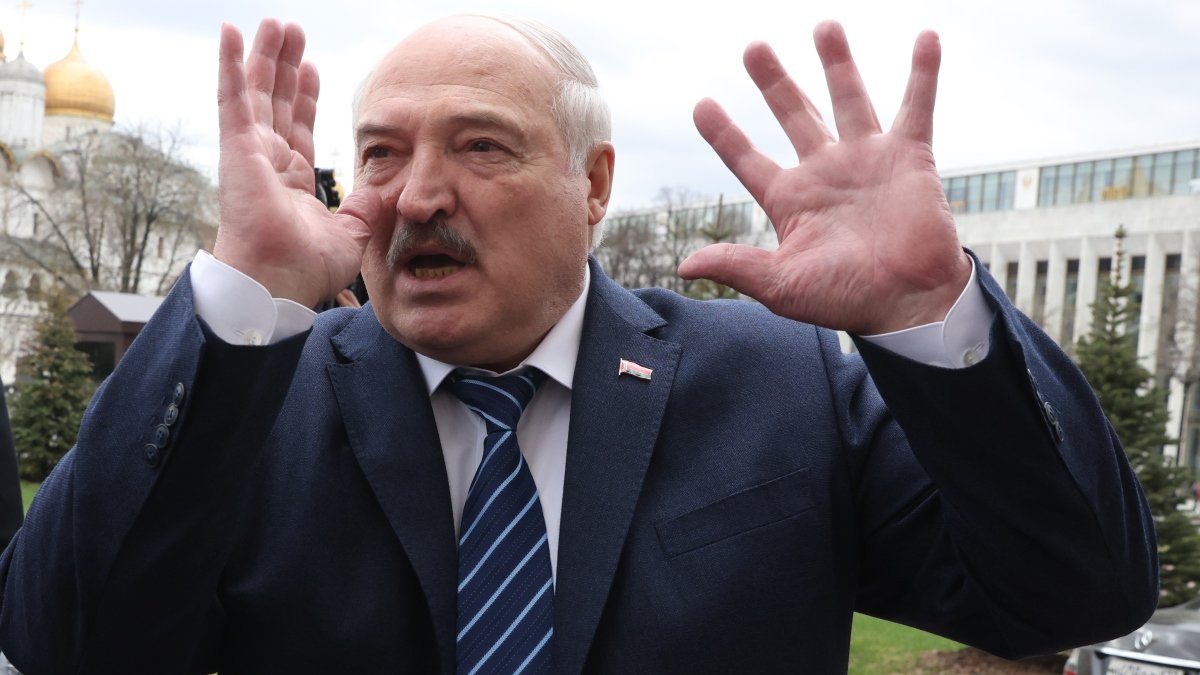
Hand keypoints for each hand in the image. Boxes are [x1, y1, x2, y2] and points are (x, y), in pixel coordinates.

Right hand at [213, 20, 383, 307]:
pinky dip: (231, 63)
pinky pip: (233, 97)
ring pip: (258, 92)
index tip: (313, 68)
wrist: (277, 282)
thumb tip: (378, 191)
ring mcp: (251, 153)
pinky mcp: (237, 147)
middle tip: (293, 32)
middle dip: (287, 66)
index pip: (300, 129)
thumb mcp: (350, 235)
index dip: (306, 98)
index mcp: (293, 183)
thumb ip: (363, 210)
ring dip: (265, 55)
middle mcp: (269, 164)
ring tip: (276, 23)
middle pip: (278, 102)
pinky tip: (231, 32)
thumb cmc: (305, 269)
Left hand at [678, 22, 970, 334]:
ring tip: (824, 25)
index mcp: (791, 200)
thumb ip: (737, 266)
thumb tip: (683, 266)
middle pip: (795, 114)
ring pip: (848, 98)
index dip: (724, 134)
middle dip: (774, 81)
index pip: (747, 159)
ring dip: (837, 62)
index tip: (700, 105)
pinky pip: (917, 106)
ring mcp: (867, 159)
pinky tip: (926, 36)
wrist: (908, 305)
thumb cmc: (845, 299)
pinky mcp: (910, 157)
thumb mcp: (782, 285)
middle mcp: (826, 171)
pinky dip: (924, 73)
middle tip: (753, 48)